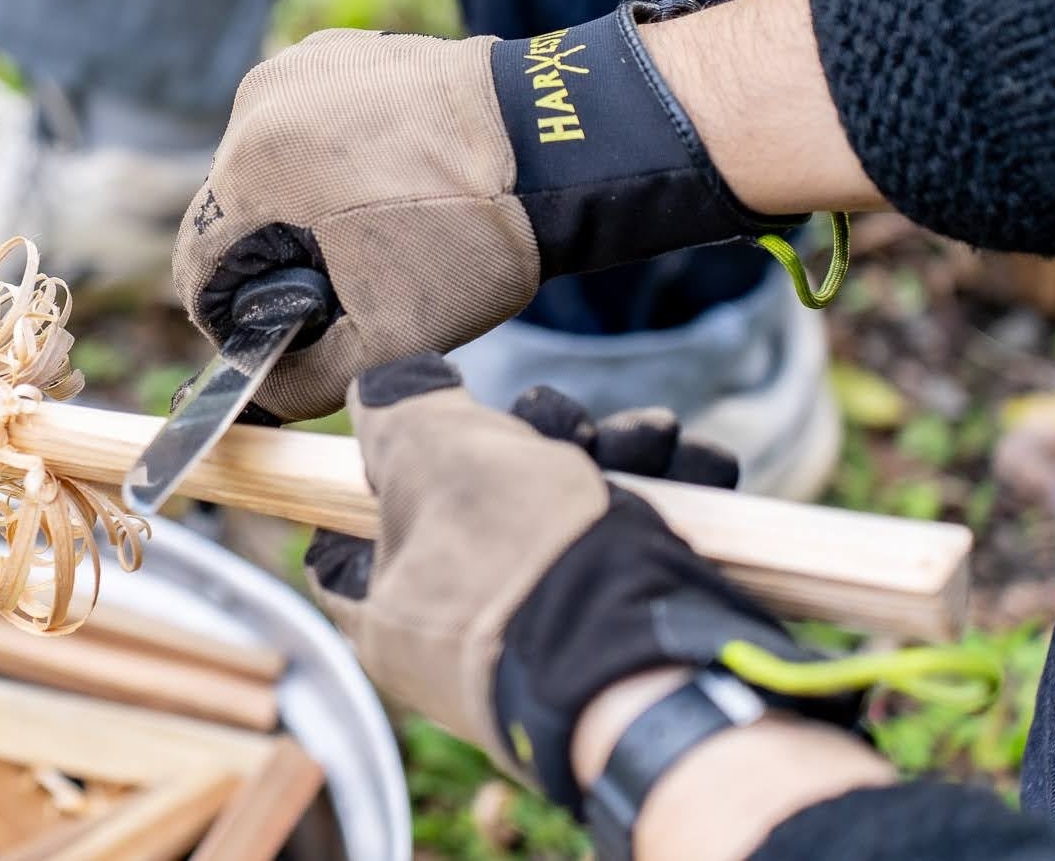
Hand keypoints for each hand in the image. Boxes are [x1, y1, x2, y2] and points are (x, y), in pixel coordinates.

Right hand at [172, 9, 798, 421]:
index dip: (232, 320)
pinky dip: (326, 158)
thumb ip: (308, 382)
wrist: (556, 143)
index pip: (201, 267)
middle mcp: (256, 105)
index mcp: (253, 168)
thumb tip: (262, 391)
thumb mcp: (391, 338)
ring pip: (265, 166)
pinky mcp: (335, 51)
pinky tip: (384, 181)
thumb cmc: (474, 236)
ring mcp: (297, 68)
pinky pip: (301, 123)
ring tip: (372, 230)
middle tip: (344, 284)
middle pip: (232, 213)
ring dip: (298, 207)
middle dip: (274, 258)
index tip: (281, 336)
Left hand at [304, 354, 845, 809]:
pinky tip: (700, 466)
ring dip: (619, 462)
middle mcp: (458, 641)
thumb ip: (395, 410)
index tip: (419, 425)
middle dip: (539, 445)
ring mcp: (542, 647)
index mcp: (391, 609)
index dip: (380, 475)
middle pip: (481, 511)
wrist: (643, 663)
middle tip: (574, 426)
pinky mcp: (622, 649)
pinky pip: (631, 558)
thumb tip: (378, 390)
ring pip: (567, 525)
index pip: (355, 541)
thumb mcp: (432, 452)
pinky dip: (666, 505)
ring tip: (653, 435)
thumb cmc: (518, 556)